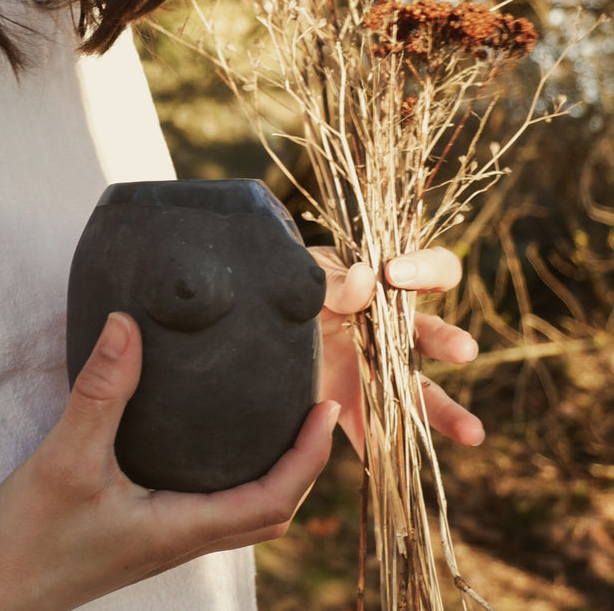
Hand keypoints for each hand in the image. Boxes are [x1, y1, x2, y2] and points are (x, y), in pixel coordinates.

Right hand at [0, 313, 341, 610]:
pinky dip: (226, 474)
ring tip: (273, 421)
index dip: (307, 458)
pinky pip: (202, 505)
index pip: (271, 500)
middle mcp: (178, 538)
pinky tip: (201, 439)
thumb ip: (100, 391)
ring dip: (270, 472)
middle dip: (300, 466)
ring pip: (237, 512)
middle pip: (267, 512)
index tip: (326, 410)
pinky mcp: (135, 530)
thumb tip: (127, 324)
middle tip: (311, 413)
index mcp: (179, 529)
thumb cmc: (26, 541)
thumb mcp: (67, 459)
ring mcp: (158, 538)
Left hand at [310, 246, 484, 454]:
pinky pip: (372, 431)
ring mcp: (379, 372)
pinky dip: (382, 448)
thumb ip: (336, 280)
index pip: (436, 272)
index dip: (427, 269)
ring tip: (473, 433)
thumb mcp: (313, 274)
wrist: (266, 323)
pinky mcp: (353, 404)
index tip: (396, 274)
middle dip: (449, 342)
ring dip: (446, 413)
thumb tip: (366, 278)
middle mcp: (395, 333)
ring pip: (420, 394)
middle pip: (435, 336)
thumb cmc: (302, 287)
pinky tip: (397, 468)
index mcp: (392, 291)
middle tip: (463, 350)